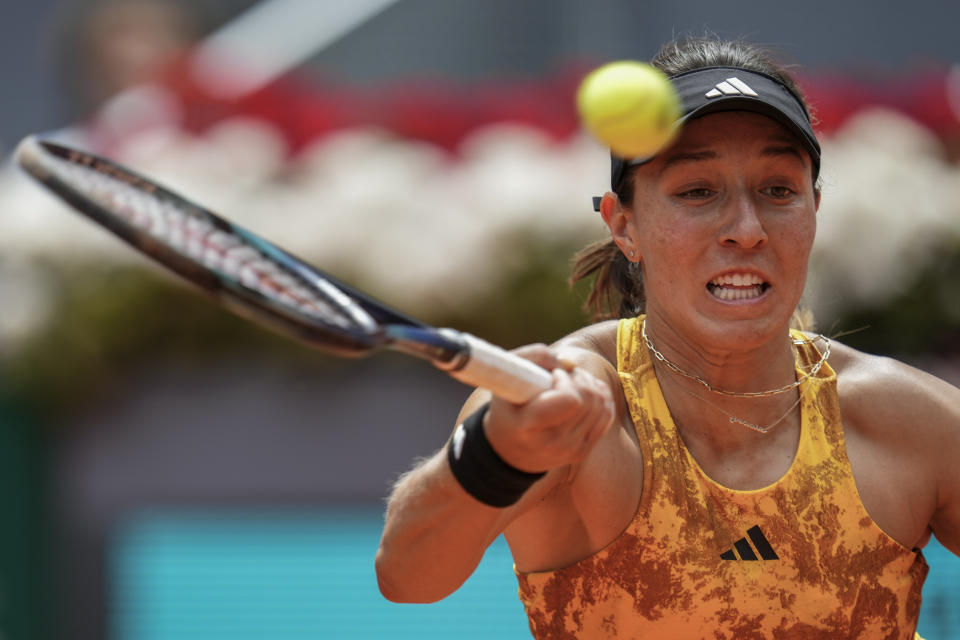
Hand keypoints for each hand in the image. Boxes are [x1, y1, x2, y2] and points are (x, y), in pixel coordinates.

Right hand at [482, 344, 615, 473]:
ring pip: (600, 406)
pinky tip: (584, 392)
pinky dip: (600, 397)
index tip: (553, 376)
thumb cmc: (507, 405)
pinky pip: (606, 415)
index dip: (566, 380)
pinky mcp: (582, 452)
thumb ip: (536, 357)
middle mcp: (551, 444)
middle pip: (588, 400)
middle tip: (563, 374)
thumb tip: (571, 363)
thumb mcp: (508, 375)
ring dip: (590, 385)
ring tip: (571, 382)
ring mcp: (569, 451)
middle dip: (579, 378)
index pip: (570, 399)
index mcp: (527, 427)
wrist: (509, 448)